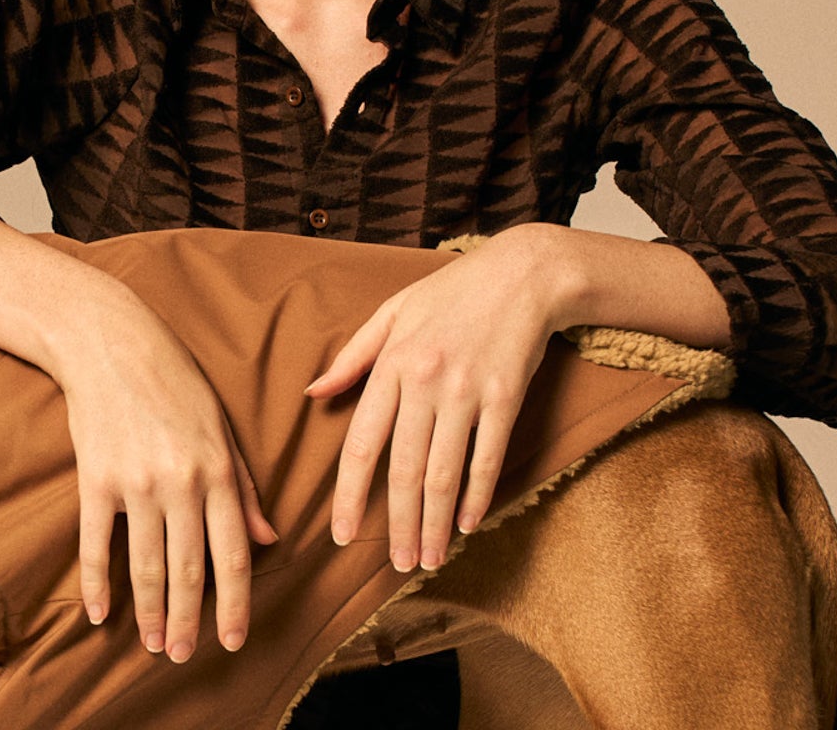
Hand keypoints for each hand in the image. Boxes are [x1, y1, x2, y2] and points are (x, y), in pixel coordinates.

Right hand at [57, 292, 278, 662]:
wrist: (112, 342)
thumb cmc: (175, 382)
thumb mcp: (221, 428)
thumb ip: (245, 488)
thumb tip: (269, 539)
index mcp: (220, 471)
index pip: (232, 555)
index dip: (233, 605)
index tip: (232, 641)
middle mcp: (181, 483)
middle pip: (187, 569)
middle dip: (190, 619)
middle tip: (186, 656)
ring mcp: (135, 484)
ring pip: (145, 564)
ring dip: (151, 612)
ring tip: (155, 644)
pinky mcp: (95, 479)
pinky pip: (95, 543)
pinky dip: (96, 582)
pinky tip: (101, 614)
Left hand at [306, 226, 570, 571]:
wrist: (523, 273)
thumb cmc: (452, 292)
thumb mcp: (392, 313)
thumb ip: (353, 358)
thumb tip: (313, 394)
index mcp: (392, 364)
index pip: (361, 443)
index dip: (348, 494)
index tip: (342, 533)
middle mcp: (426, 381)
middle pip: (404, 470)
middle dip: (397, 525)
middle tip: (395, 564)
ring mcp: (468, 391)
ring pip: (444, 473)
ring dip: (434, 523)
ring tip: (427, 558)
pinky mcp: (506, 396)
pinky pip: (487, 457)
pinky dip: (476, 496)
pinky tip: (466, 526)